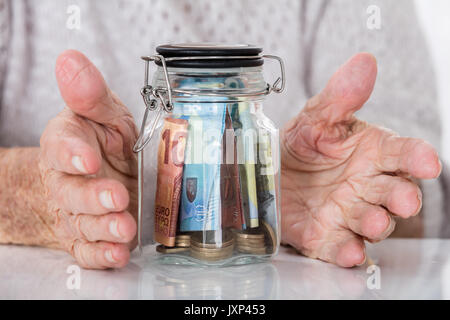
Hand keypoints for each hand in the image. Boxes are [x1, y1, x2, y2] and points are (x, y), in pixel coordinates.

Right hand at [39, 50, 137, 268]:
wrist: (101, 173)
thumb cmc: (105, 141)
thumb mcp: (104, 114)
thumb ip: (91, 95)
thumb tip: (70, 59)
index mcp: (68, 143)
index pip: (61, 146)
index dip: (72, 153)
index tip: (88, 157)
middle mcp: (68, 179)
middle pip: (71, 191)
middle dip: (93, 196)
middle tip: (116, 196)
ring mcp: (77, 211)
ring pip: (83, 223)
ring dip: (104, 228)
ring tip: (125, 227)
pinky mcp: (88, 235)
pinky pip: (90, 249)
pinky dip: (103, 254)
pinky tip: (119, 253)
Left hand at [280, 53, 440, 266]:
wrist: (270, 176)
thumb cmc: (300, 147)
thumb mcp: (314, 119)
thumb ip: (340, 97)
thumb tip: (364, 63)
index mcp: (371, 153)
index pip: (403, 153)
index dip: (417, 157)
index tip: (427, 162)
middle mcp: (367, 186)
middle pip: (396, 193)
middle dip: (402, 197)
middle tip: (402, 199)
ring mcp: (349, 214)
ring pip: (374, 222)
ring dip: (376, 224)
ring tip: (371, 221)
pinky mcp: (329, 237)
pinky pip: (343, 247)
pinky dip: (347, 251)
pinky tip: (349, 252)